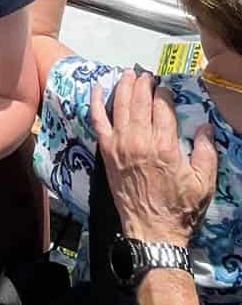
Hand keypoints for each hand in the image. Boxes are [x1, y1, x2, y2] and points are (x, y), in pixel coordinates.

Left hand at [90, 70, 216, 245]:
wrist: (152, 230)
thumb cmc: (180, 207)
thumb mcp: (204, 181)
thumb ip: (207, 151)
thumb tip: (205, 126)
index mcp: (165, 146)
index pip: (163, 108)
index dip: (164, 93)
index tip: (165, 87)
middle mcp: (140, 141)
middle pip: (141, 101)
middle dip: (144, 84)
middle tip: (147, 74)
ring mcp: (120, 145)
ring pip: (121, 106)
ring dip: (125, 86)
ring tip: (129, 73)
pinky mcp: (106, 152)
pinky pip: (98, 120)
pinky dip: (96, 102)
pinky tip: (98, 87)